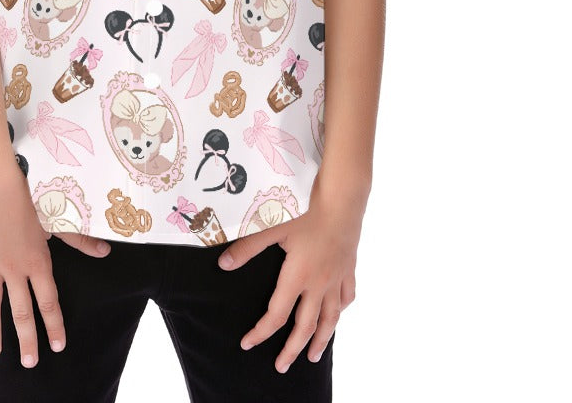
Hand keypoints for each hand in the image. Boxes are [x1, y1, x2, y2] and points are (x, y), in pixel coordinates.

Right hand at [0, 162, 111, 366]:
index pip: (49, 302)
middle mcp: (14, 269)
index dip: (54, 325)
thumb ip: (80, 239)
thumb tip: (104, 251)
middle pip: (21, 311)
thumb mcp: (59, 218)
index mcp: (37, 262)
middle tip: (29, 362)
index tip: (57, 346)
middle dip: (26, 338)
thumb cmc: (30, 196)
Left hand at [218, 186, 362, 372]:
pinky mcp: (348, 272)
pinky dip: (340, 311)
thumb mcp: (273, 229)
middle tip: (282, 367)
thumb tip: (223, 264)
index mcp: (297, 277)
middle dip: (291, 350)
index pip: (276, 315)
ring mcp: (336, 280)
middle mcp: (318, 285)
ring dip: (321, 341)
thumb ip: (247, 248)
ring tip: (312, 357)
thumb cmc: (306, 216)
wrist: (342, 205)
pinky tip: (336, 316)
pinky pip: (346, 298)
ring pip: (330, 320)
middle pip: (305, 327)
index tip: (248, 344)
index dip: (261, 332)